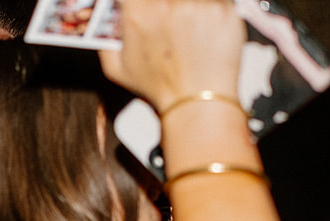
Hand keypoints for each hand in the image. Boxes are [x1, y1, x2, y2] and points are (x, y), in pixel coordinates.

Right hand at [100, 0, 244, 110]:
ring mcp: (198, 4)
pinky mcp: (222, 8)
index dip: (136, 0)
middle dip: (165, 5)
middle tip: (167, 17)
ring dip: (187, 6)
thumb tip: (109, 16)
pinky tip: (203, 24)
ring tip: (185, 22)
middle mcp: (168, 5)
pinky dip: (208, 7)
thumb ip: (107, 38)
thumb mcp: (118, 69)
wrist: (196, 101)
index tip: (142, 5)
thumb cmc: (159, 87)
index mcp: (139, 15)